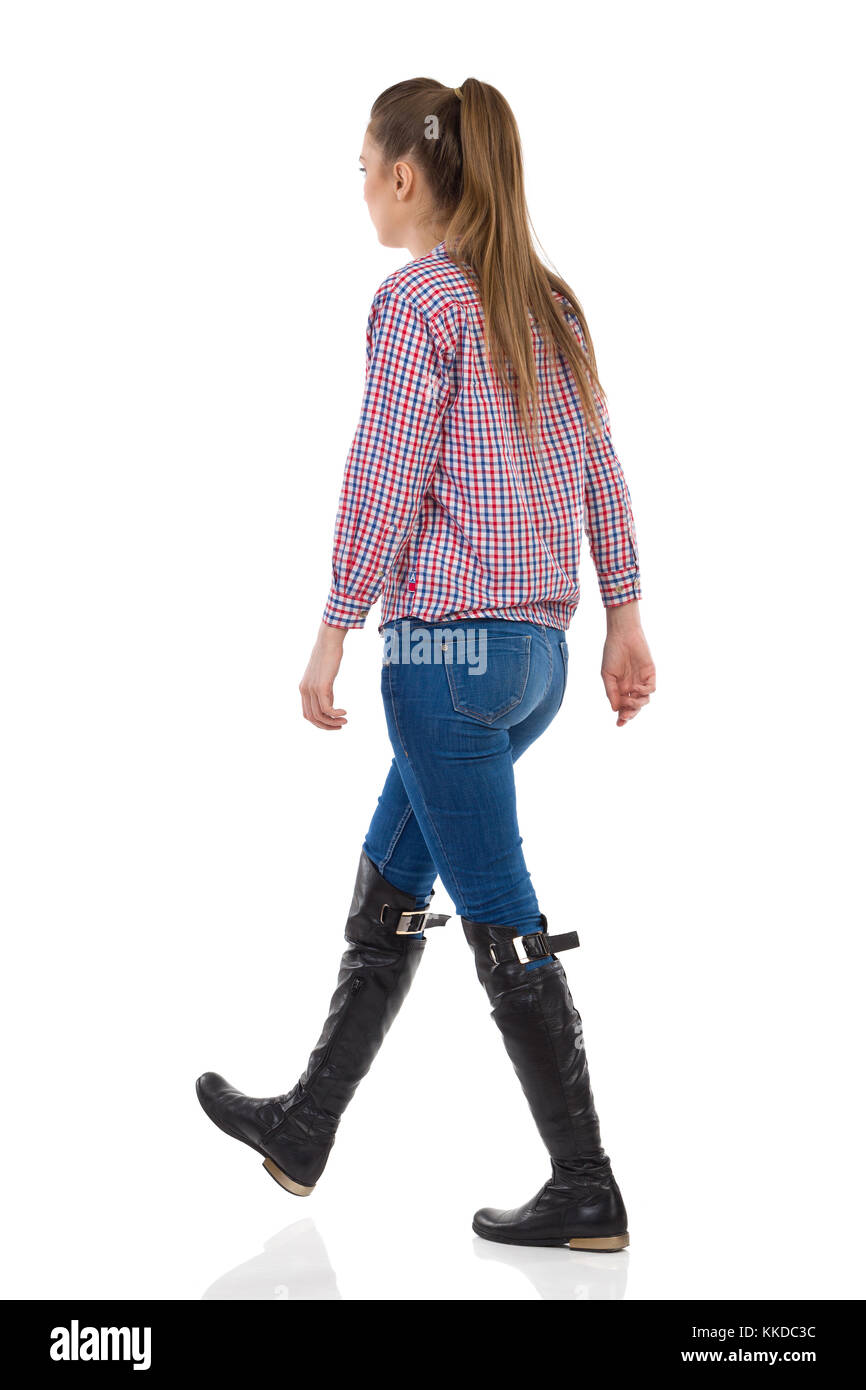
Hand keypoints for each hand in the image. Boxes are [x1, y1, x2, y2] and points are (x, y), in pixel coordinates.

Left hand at [299, 622, 348, 729]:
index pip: (307, 714)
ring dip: (333, 722)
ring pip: (319, 715)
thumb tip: (330, 703)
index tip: (333, 724)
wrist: (328, 641)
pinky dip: (335, 714)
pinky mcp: (321, 686)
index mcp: (303, 689)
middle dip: (326, 726)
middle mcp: (305, 690)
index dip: (320, 723)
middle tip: (340, 726)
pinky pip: (326, 708)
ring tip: (345, 721)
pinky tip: (344, 712)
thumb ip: (324, 690)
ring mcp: (312, 688)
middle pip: (312, 718)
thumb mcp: (324, 676)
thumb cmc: (329, 656)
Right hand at [601, 603, 655, 727]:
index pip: (623, 707)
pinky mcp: (651, 674)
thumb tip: (615, 710)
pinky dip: (644, 692)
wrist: (622, 635)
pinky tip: (635, 688)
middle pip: (635, 707)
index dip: (622, 717)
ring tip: (630, 700)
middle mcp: (632, 686)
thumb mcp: (607, 675)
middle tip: (625, 716)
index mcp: (621, 688)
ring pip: (644, 701)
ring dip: (637, 704)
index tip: (619, 724)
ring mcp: (642, 681)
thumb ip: (611, 692)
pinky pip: (651, 689)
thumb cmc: (612, 653)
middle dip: (630, 714)